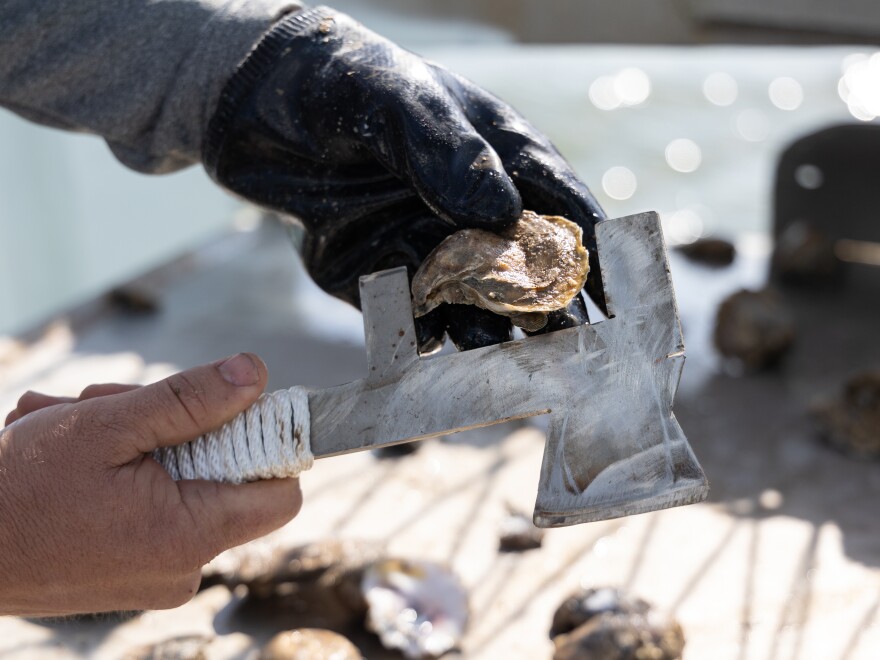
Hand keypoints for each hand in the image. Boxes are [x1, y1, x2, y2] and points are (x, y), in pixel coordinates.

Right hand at [0, 353, 301, 616]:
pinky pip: (154, 505)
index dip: (269, 444)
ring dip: (140, 440)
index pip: (281, 493)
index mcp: (190, 535)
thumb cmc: (18, 490)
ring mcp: (157, 572)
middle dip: (179, 427)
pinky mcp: (132, 569)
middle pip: (224, 474)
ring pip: (182, 480)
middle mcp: (183, 566)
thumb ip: (190, 399)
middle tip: (116, 403)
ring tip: (76, 425)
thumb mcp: (109, 425)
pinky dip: (125, 471)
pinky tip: (74, 456)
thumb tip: (255, 375)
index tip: (237, 408)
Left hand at [203, 7, 605, 350]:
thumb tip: (502, 216)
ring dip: (490, 339)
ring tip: (497, 362)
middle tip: (565, 356)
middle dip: (550, 317)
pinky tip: (426, 351)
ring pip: (476, 309)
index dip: (598, 264)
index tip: (622, 312)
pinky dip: (424, 341)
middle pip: (530, 278)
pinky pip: (413, 321)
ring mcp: (431, 252)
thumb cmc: (342, 81)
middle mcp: (476, 216)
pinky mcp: (383, 281)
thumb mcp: (399, 102)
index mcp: (502, 163)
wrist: (255, 108)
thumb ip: (449, 151)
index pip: (567, 217)